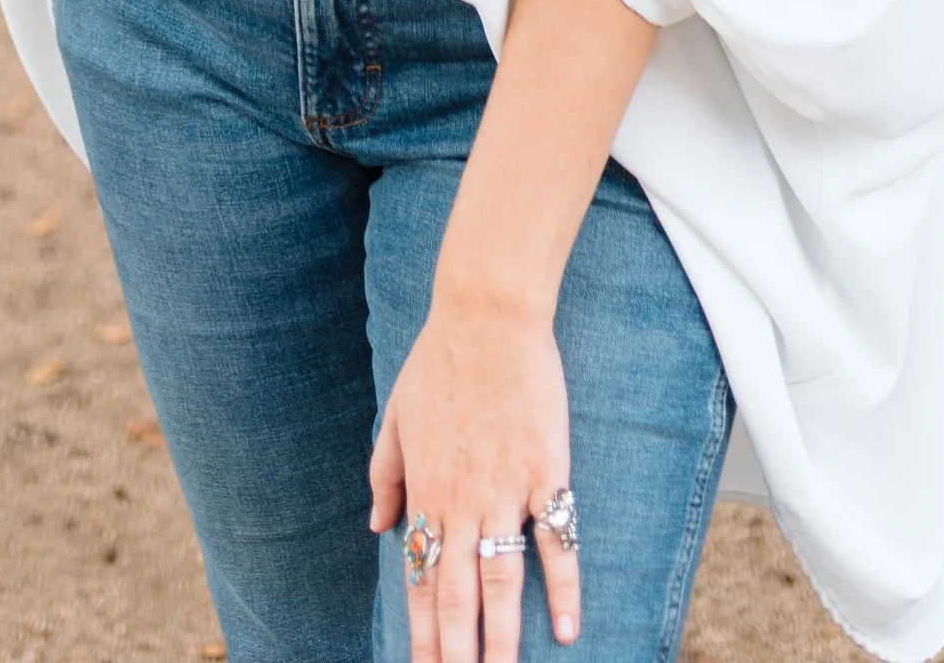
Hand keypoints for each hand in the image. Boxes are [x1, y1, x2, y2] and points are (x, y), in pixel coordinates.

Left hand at [368, 286, 577, 656]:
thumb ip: (384, 475)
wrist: (486, 314)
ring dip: (498, 640)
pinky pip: (555, 542)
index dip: (420, 630)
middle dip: (454, 653)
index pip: (421, 578)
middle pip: (455, 595)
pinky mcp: (544, 472)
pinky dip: (562, 588)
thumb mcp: (394, 416)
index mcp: (425, 490)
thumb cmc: (439, 360)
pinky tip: (565, 630)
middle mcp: (460, 500)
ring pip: (499, 582)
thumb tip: (377, 527)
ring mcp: (503, 490)